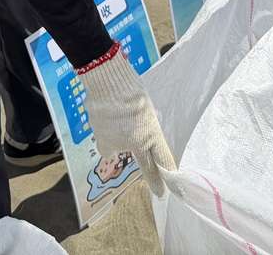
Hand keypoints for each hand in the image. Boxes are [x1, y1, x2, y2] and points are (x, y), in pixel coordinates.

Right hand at [77, 45, 175, 195]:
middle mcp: (135, 144)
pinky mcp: (101, 141)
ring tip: (120, 124)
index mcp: (151, 133)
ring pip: (121, 151)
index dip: (169, 173)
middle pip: (147, 167)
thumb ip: (147, 126)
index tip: (171, 188)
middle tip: (158, 191)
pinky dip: (109, 138)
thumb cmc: (131, 89)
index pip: (163, 158)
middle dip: (154, 180)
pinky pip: (107, 145)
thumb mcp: (147, 109)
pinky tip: (108, 124)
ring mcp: (116, 145)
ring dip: (123, 144)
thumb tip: (144, 136)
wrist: (107, 82)